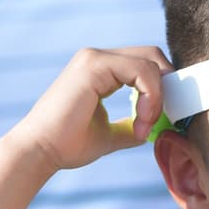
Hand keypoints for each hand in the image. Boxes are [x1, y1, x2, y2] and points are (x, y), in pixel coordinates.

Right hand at [8, 46, 172, 172]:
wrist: (40, 152)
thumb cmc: (68, 145)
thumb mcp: (110, 134)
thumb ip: (133, 125)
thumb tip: (155, 127)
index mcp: (100, 70)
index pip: (145, 65)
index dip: (163, 87)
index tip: (164, 118)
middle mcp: (97, 58)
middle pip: (152, 56)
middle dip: (168, 85)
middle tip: (166, 116)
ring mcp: (94, 58)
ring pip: (150, 62)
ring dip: (158, 96)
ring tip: (146, 125)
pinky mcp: (94, 65)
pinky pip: (141, 70)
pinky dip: (151, 95)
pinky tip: (143, 119)